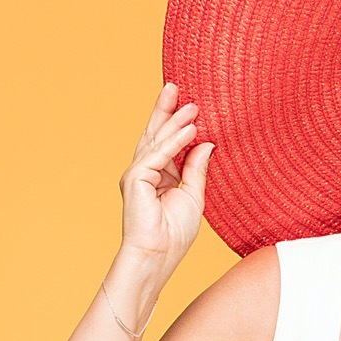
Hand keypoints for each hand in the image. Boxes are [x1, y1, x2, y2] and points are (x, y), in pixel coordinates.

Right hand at [118, 83, 214, 272]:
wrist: (159, 254)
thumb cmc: (174, 233)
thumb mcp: (193, 194)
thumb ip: (196, 168)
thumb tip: (206, 143)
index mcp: (158, 174)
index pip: (165, 141)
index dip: (175, 122)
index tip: (188, 103)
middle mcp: (145, 170)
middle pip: (155, 133)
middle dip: (165, 110)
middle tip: (176, 86)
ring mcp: (137, 173)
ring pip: (157, 140)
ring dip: (175, 121)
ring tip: (191, 104)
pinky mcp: (135, 178)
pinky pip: (159, 154)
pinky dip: (175, 141)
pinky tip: (190, 130)